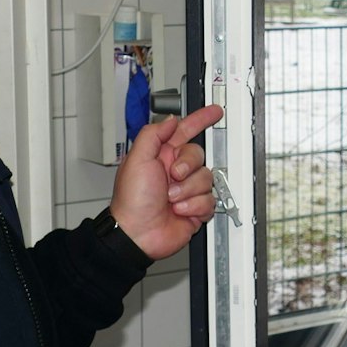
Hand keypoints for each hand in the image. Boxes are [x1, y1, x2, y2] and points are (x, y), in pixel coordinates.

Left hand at [108, 104, 223, 260]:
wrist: (138, 234)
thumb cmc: (132, 200)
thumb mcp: (136, 160)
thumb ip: (153, 134)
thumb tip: (171, 121)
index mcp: (161, 156)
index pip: (185, 131)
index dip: (200, 120)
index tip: (215, 112)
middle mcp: (175, 171)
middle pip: (199, 155)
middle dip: (188, 166)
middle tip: (173, 176)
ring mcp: (186, 189)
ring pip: (206, 178)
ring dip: (187, 190)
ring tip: (171, 199)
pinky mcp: (196, 207)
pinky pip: (210, 200)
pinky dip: (194, 206)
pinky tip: (179, 210)